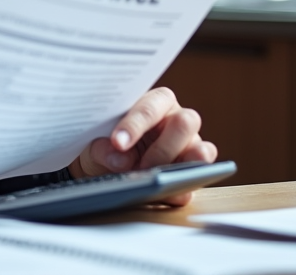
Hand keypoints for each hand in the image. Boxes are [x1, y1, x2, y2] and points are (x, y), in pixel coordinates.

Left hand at [68, 87, 216, 205]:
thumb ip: (103, 149)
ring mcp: (190, 145)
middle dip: (162, 148)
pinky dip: (186, 186)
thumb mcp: (95, 145)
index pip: (150, 106)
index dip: (135, 124)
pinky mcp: (194, 171)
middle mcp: (176, 119)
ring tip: (157, 178)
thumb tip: (120, 159)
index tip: (118, 143)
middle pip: (185, 122)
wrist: (104, 170)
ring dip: (179, 166)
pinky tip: (169, 192)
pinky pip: (201, 176)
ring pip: (201, 149)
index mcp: (152, 102)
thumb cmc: (104, 146)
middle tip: (140, 167)